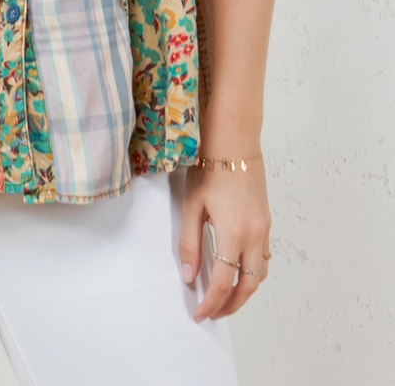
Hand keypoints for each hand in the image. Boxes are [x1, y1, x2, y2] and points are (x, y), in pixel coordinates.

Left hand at [178, 157, 271, 320]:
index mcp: (233, 234)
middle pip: (247, 286)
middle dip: (231, 306)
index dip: (211, 303)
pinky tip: (238, 270)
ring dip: (244, 291)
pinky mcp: (266, 221)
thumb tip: (190, 276)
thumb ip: (190, 244)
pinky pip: (263, 257)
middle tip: (214, 313)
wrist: (234, 142)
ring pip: (259, 274)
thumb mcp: (192, 206)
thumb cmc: (210, 169)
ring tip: (225, 297)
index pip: (223, 283)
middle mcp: (253, 236)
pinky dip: (253, 272)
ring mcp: (263, 229)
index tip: (199, 313)